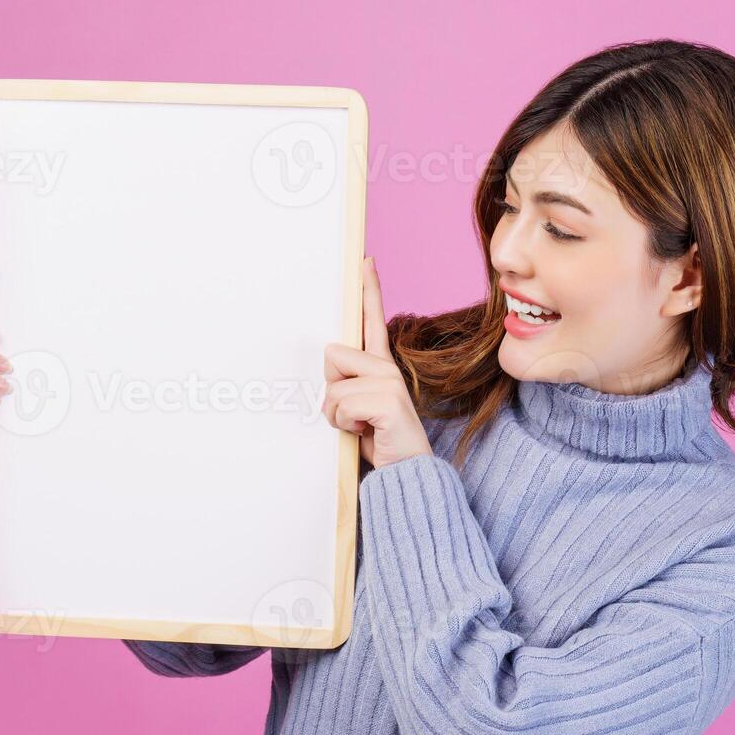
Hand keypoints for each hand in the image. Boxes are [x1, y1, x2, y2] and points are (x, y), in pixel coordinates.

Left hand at [322, 257, 431, 468]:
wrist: (406, 473)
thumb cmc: (378, 443)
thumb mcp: (354, 412)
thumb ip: (344, 388)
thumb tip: (328, 381)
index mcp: (380, 367)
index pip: (372, 321)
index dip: (368, 290)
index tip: (364, 261)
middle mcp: (387, 368)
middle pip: (332, 356)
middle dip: (332, 390)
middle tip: (353, 414)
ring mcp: (390, 382)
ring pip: (333, 387)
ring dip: (337, 415)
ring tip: (360, 427)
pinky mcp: (388, 399)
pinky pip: (341, 405)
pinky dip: (345, 426)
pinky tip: (366, 433)